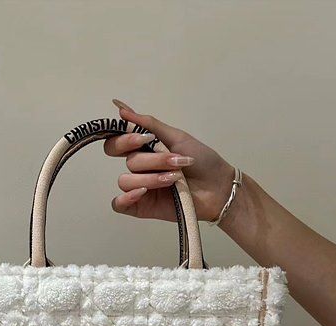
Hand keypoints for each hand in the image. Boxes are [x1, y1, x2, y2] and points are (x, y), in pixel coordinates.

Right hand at [107, 99, 233, 222]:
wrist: (218, 187)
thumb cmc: (202, 162)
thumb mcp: (176, 137)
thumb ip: (147, 124)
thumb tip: (120, 108)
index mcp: (144, 150)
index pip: (117, 143)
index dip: (124, 140)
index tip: (144, 139)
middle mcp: (140, 169)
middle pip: (128, 161)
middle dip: (151, 160)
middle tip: (172, 160)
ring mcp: (140, 189)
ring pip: (126, 181)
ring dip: (151, 178)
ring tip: (175, 179)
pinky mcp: (142, 207)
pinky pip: (119, 205)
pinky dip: (126, 198)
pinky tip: (142, 192)